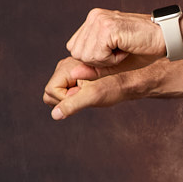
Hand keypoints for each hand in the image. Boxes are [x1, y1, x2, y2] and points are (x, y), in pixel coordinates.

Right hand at [44, 54, 159, 119]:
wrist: (132, 77)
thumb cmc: (115, 86)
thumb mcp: (93, 97)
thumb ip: (72, 104)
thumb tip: (55, 115)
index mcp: (66, 68)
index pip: (50, 91)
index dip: (66, 100)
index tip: (84, 96)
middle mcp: (65, 66)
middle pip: (52, 92)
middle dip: (67, 99)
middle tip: (88, 94)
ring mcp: (70, 70)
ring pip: (59, 91)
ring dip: (73, 97)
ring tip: (91, 91)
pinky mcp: (76, 74)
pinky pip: (67, 89)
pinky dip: (77, 94)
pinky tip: (91, 90)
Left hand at [65, 6, 164, 68]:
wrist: (167, 36)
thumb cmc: (145, 48)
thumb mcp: (115, 62)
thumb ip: (93, 68)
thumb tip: (74, 75)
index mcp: (93, 20)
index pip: (75, 49)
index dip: (94, 58)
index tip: (116, 51)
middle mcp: (93, 16)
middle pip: (77, 53)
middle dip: (98, 60)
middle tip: (121, 51)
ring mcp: (99, 20)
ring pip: (85, 55)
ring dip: (106, 60)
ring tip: (124, 49)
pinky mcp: (107, 27)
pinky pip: (97, 55)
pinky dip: (112, 59)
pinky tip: (126, 49)